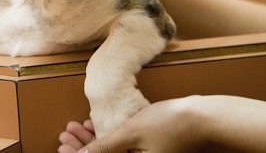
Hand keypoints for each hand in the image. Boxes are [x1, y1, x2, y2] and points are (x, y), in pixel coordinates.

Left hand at [59, 98, 206, 152]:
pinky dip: (108, 139)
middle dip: (82, 148)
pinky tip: (95, 126)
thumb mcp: (130, 132)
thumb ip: (104, 147)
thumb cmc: (169, 123)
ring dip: (93, 141)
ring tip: (76, 127)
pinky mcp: (149, 151)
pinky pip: (122, 149)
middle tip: (65, 134)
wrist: (202, 117)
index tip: (62, 146)